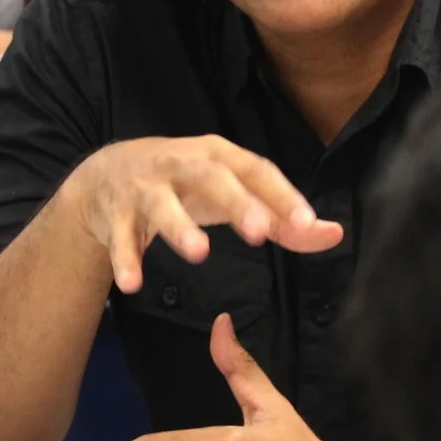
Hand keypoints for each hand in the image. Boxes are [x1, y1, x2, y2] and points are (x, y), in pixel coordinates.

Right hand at [65, 136, 342, 294]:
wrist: (107, 174)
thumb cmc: (186, 185)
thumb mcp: (233, 194)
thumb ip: (281, 219)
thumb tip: (333, 235)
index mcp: (218, 156)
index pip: (256, 171)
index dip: (282, 195)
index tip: (306, 223)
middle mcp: (183, 164)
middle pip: (212, 178)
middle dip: (236, 202)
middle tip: (259, 232)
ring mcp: (146, 187)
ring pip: (162, 205)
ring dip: (180, 227)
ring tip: (199, 254)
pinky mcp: (115, 212)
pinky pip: (120, 237)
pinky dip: (125, 259)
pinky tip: (132, 284)